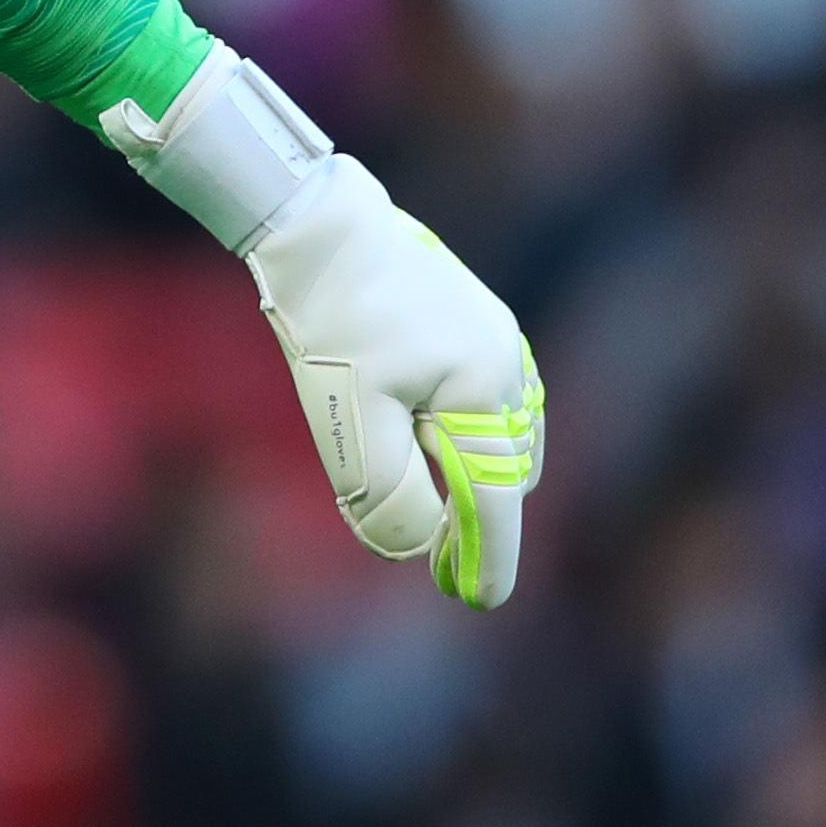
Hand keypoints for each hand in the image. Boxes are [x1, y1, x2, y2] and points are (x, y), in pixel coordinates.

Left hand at [241, 160, 546, 607]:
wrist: (319, 227)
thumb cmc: (331, 322)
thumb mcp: (350, 416)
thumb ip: (387, 487)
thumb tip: (416, 546)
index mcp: (481, 390)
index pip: (494, 497)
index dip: (486, 554)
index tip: (478, 599)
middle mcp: (505, 367)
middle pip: (507, 472)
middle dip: (481, 522)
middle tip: (442, 568)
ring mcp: (498, 341)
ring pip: (505, 438)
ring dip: (481, 483)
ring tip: (440, 521)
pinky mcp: (478, 324)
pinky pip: (494, 403)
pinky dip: (475, 442)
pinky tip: (439, 453)